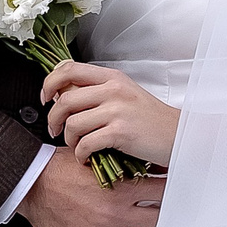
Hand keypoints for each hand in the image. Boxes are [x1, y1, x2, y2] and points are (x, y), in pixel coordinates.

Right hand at [16, 147, 164, 226]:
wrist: (32, 184)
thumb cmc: (59, 169)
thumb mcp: (97, 158)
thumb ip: (124, 164)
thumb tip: (148, 164)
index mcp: (120, 188)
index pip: (162, 191)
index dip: (172, 189)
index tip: (174, 189)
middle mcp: (115, 213)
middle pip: (159, 221)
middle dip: (165, 216)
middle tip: (166, 212)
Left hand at [42, 61, 181, 165]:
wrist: (180, 134)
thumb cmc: (151, 119)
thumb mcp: (125, 95)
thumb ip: (97, 91)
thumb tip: (62, 95)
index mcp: (112, 77)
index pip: (68, 69)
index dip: (49, 83)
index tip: (46, 99)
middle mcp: (114, 89)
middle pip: (65, 99)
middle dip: (53, 119)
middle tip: (54, 130)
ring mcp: (117, 110)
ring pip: (73, 123)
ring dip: (68, 139)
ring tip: (77, 146)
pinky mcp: (121, 132)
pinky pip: (85, 144)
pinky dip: (81, 155)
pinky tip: (87, 157)